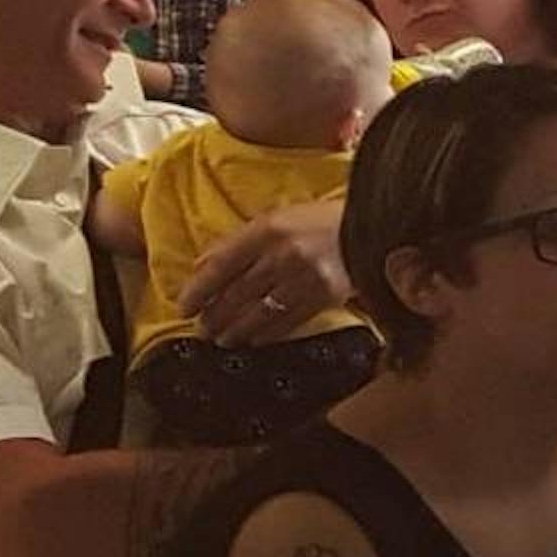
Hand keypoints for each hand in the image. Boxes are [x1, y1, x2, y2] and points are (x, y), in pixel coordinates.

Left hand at [187, 200, 353, 342]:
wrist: (373, 229)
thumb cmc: (320, 222)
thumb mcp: (278, 218)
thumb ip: (241, 240)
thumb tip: (203, 266)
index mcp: (267, 230)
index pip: (221, 265)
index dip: (198, 290)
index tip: (184, 306)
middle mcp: (282, 255)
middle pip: (236, 294)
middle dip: (214, 316)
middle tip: (201, 328)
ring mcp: (304, 279)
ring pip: (258, 313)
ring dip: (235, 329)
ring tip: (222, 338)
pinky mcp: (323, 298)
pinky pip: (286, 322)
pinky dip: (265, 333)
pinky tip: (254, 338)